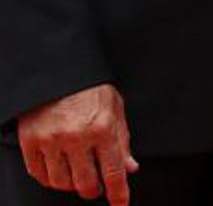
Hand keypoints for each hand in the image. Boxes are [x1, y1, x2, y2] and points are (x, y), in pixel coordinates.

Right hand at [17, 85, 136, 202]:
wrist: (58, 71)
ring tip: (76, 175)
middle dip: (93, 190)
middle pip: (86, 183)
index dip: (118, 193)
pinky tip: (58, 171)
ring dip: (71, 185)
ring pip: (61, 182)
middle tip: (95, 187)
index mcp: (103, 128)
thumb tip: (130, 167)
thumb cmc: (89, 88)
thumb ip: (122, 140)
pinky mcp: (30, 141)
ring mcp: (51, 140)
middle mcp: (77, 137)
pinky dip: (49, 179)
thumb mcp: (115, 108)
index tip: (120, 204)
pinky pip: (39, 174)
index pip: (113, 171)